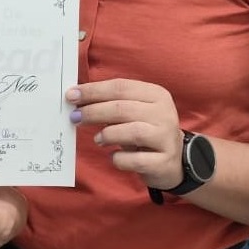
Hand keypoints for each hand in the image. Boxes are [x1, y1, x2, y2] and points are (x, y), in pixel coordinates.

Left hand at [69, 78, 184, 190]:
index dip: (93, 90)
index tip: (71, 95)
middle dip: (94, 112)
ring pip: (131, 131)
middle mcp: (164, 113)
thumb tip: (78, 99)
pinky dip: (119, 158)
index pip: (120, 87)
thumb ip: (112, 103)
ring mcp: (166, 138)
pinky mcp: (164, 162)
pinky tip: (113, 156)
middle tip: (75, 117)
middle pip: (122, 108)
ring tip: (97, 139)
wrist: (176, 161)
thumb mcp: (134, 112)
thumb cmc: (147, 131)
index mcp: (156, 94)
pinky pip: (135, 160)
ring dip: (107, 134)